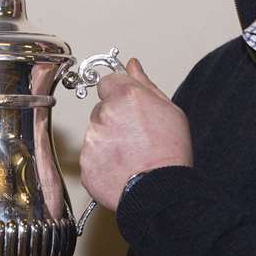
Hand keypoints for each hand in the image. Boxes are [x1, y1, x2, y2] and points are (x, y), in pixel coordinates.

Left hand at [81, 58, 190, 210]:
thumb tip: (133, 65)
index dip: (118, 94)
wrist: (160, 190)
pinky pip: (91, 156)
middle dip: (114, 119)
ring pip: (95, 133)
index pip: (107, 82)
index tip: (127, 105)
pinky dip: (102, 161)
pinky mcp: (85, 162)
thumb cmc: (170, 152)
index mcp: (125, 96)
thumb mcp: (169, 110)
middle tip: (135, 136)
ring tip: (131, 154)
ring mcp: (92, 139)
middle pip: (101, 109)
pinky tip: (121, 167)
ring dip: (108, 141)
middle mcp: (104, 114)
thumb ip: (145, 84)